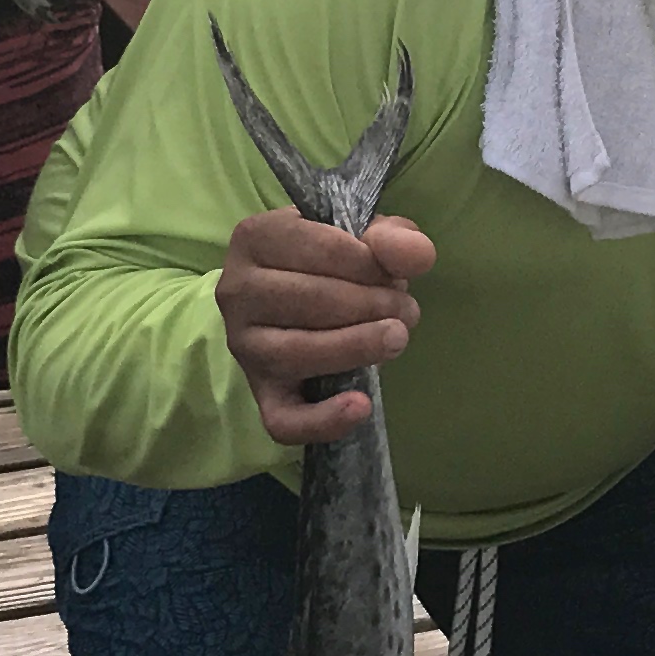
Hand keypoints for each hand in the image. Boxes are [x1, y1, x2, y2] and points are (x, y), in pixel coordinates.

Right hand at [216, 205, 432, 444]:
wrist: (292, 298)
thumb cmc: (330, 260)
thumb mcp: (361, 236)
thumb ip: (392, 238)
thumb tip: (418, 255)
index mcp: (255, 237)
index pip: (320, 248)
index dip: (370, 264)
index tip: (396, 275)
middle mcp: (236, 290)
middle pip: (309, 300)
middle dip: (372, 304)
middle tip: (406, 310)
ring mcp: (244, 345)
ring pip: (296, 354)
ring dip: (357, 347)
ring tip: (396, 338)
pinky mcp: (259, 393)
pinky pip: (282, 419)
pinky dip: (322, 419)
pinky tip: (361, 406)